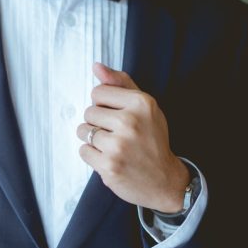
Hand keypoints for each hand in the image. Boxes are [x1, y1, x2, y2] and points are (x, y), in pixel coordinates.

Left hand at [77, 63, 189, 212]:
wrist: (165, 181)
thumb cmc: (153, 141)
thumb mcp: (145, 107)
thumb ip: (121, 84)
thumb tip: (96, 67)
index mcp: (141, 103)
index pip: (98, 92)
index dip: (104, 105)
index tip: (117, 116)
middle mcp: (130, 122)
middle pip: (88, 112)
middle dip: (98, 122)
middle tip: (117, 134)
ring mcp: (118, 146)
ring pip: (82, 131)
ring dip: (92, 139)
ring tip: (112, 146)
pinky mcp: (108, 166)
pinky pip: (82, 151)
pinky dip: (92, 155)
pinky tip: (109, 158)